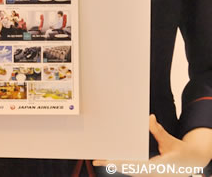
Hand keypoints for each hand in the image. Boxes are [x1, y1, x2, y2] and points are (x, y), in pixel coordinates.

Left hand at [94, 116, 210, 175]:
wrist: (191, 161)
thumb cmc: (180, 150)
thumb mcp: (170, 140)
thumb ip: (158, 131)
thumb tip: (149, 118)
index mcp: (161, 165)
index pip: (138, 164)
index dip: (123, 163)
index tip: (110, 161)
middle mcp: (155, 172)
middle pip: (131, 169)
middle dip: (114, 165)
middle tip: (98, 160)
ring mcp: (152, 174)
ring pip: (131, 171)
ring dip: (116, 166)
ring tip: (100, 161)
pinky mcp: (150, 173)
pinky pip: (135, 170)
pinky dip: (123, 166)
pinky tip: (112, 162)